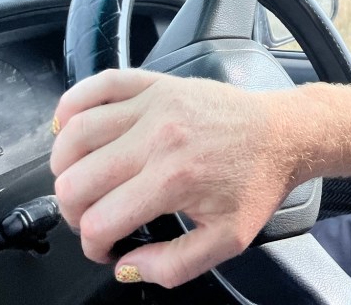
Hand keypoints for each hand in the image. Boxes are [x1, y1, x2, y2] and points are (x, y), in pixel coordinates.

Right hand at [50, 69, 297, 287]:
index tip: (108, 246)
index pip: (98, 222)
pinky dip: (73, 104)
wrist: (285, 133)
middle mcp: (158, 139)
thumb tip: (128, 266)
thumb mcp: (227, 240)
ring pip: (76, 135)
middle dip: (75, 211)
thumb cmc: (257, 181)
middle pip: (75, 182)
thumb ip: (174, 266)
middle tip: (95, 217)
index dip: (94, 245)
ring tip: (81, 181)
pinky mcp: (158, 84)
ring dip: (64, 166)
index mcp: (173, 180)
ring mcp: (155, 105)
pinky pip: (100, 84)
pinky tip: (68, 128)